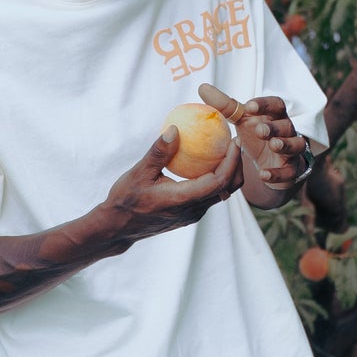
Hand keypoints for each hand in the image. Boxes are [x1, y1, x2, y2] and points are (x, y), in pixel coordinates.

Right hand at [90, 127, 244, 252]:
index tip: (235, 141)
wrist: (118, 227)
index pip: (218, 181)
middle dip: (237, 165)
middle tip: (236, 141)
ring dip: (229, 173)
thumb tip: (175, 129)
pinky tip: (210, 163)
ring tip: (227, 150)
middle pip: (228, 189)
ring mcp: (192, 215)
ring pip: (221, 194)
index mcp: (182, 200)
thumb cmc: (125, 199)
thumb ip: (159, 153)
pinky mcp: (189, 214)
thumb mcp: (139, 173)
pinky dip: (217, 179)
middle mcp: (193, 210)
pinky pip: (211, 196)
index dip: (232, 161)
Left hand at [199, 84, 311, 187]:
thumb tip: (202, 87)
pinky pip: (289, 171)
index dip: (265, 105)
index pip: (276, 104)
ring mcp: (292, 150)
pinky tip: (264, 174)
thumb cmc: (256, 135)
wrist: (270, 163)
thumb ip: (226, 106)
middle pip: (286, 125)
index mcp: (275, 116)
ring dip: (284, 144)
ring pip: (295, 145)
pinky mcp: (292, 169)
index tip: (250, 106)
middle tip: (260, 129)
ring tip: (273, 145)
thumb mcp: (242, 121)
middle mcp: (287, 131)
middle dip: (274, 127)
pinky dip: (278, 173)